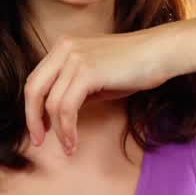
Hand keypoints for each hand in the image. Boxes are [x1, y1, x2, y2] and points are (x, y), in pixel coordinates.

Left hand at [24, 29, 170, 152]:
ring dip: (58, 131)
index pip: (36, 80)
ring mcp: (75, 58)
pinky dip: (67, 129)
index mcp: (64, 46)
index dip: (33, 107)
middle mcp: (65, 48)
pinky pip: (66, 107)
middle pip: (33, 89)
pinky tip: (74, 141)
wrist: (162, 53)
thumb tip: (58, 115)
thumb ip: (75, 89)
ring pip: (51, 103)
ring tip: (68, 147)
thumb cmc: (136, 66)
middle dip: (33, 119)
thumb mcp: (98, 76)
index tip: (42, 128)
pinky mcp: (87, 71)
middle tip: (38, 141)